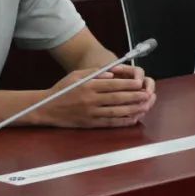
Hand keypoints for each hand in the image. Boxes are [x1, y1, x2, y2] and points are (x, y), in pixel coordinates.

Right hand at [35, 63, 155, 128]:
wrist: (46, 108)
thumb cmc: (62, 89)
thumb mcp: (76, 75)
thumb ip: (95, 72)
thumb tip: (112, 73)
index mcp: (88, 86)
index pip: (112, 85)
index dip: (128, 84)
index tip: (140, 82)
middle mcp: (90, 100)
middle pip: (117, 98)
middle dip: (134, 96)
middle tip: (148, 94)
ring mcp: (90, 113)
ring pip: (115, 112)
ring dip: (132, 109)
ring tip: (145, 106)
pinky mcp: (89, 123)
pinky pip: (109, 123)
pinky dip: (122, 122)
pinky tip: (133, 119)